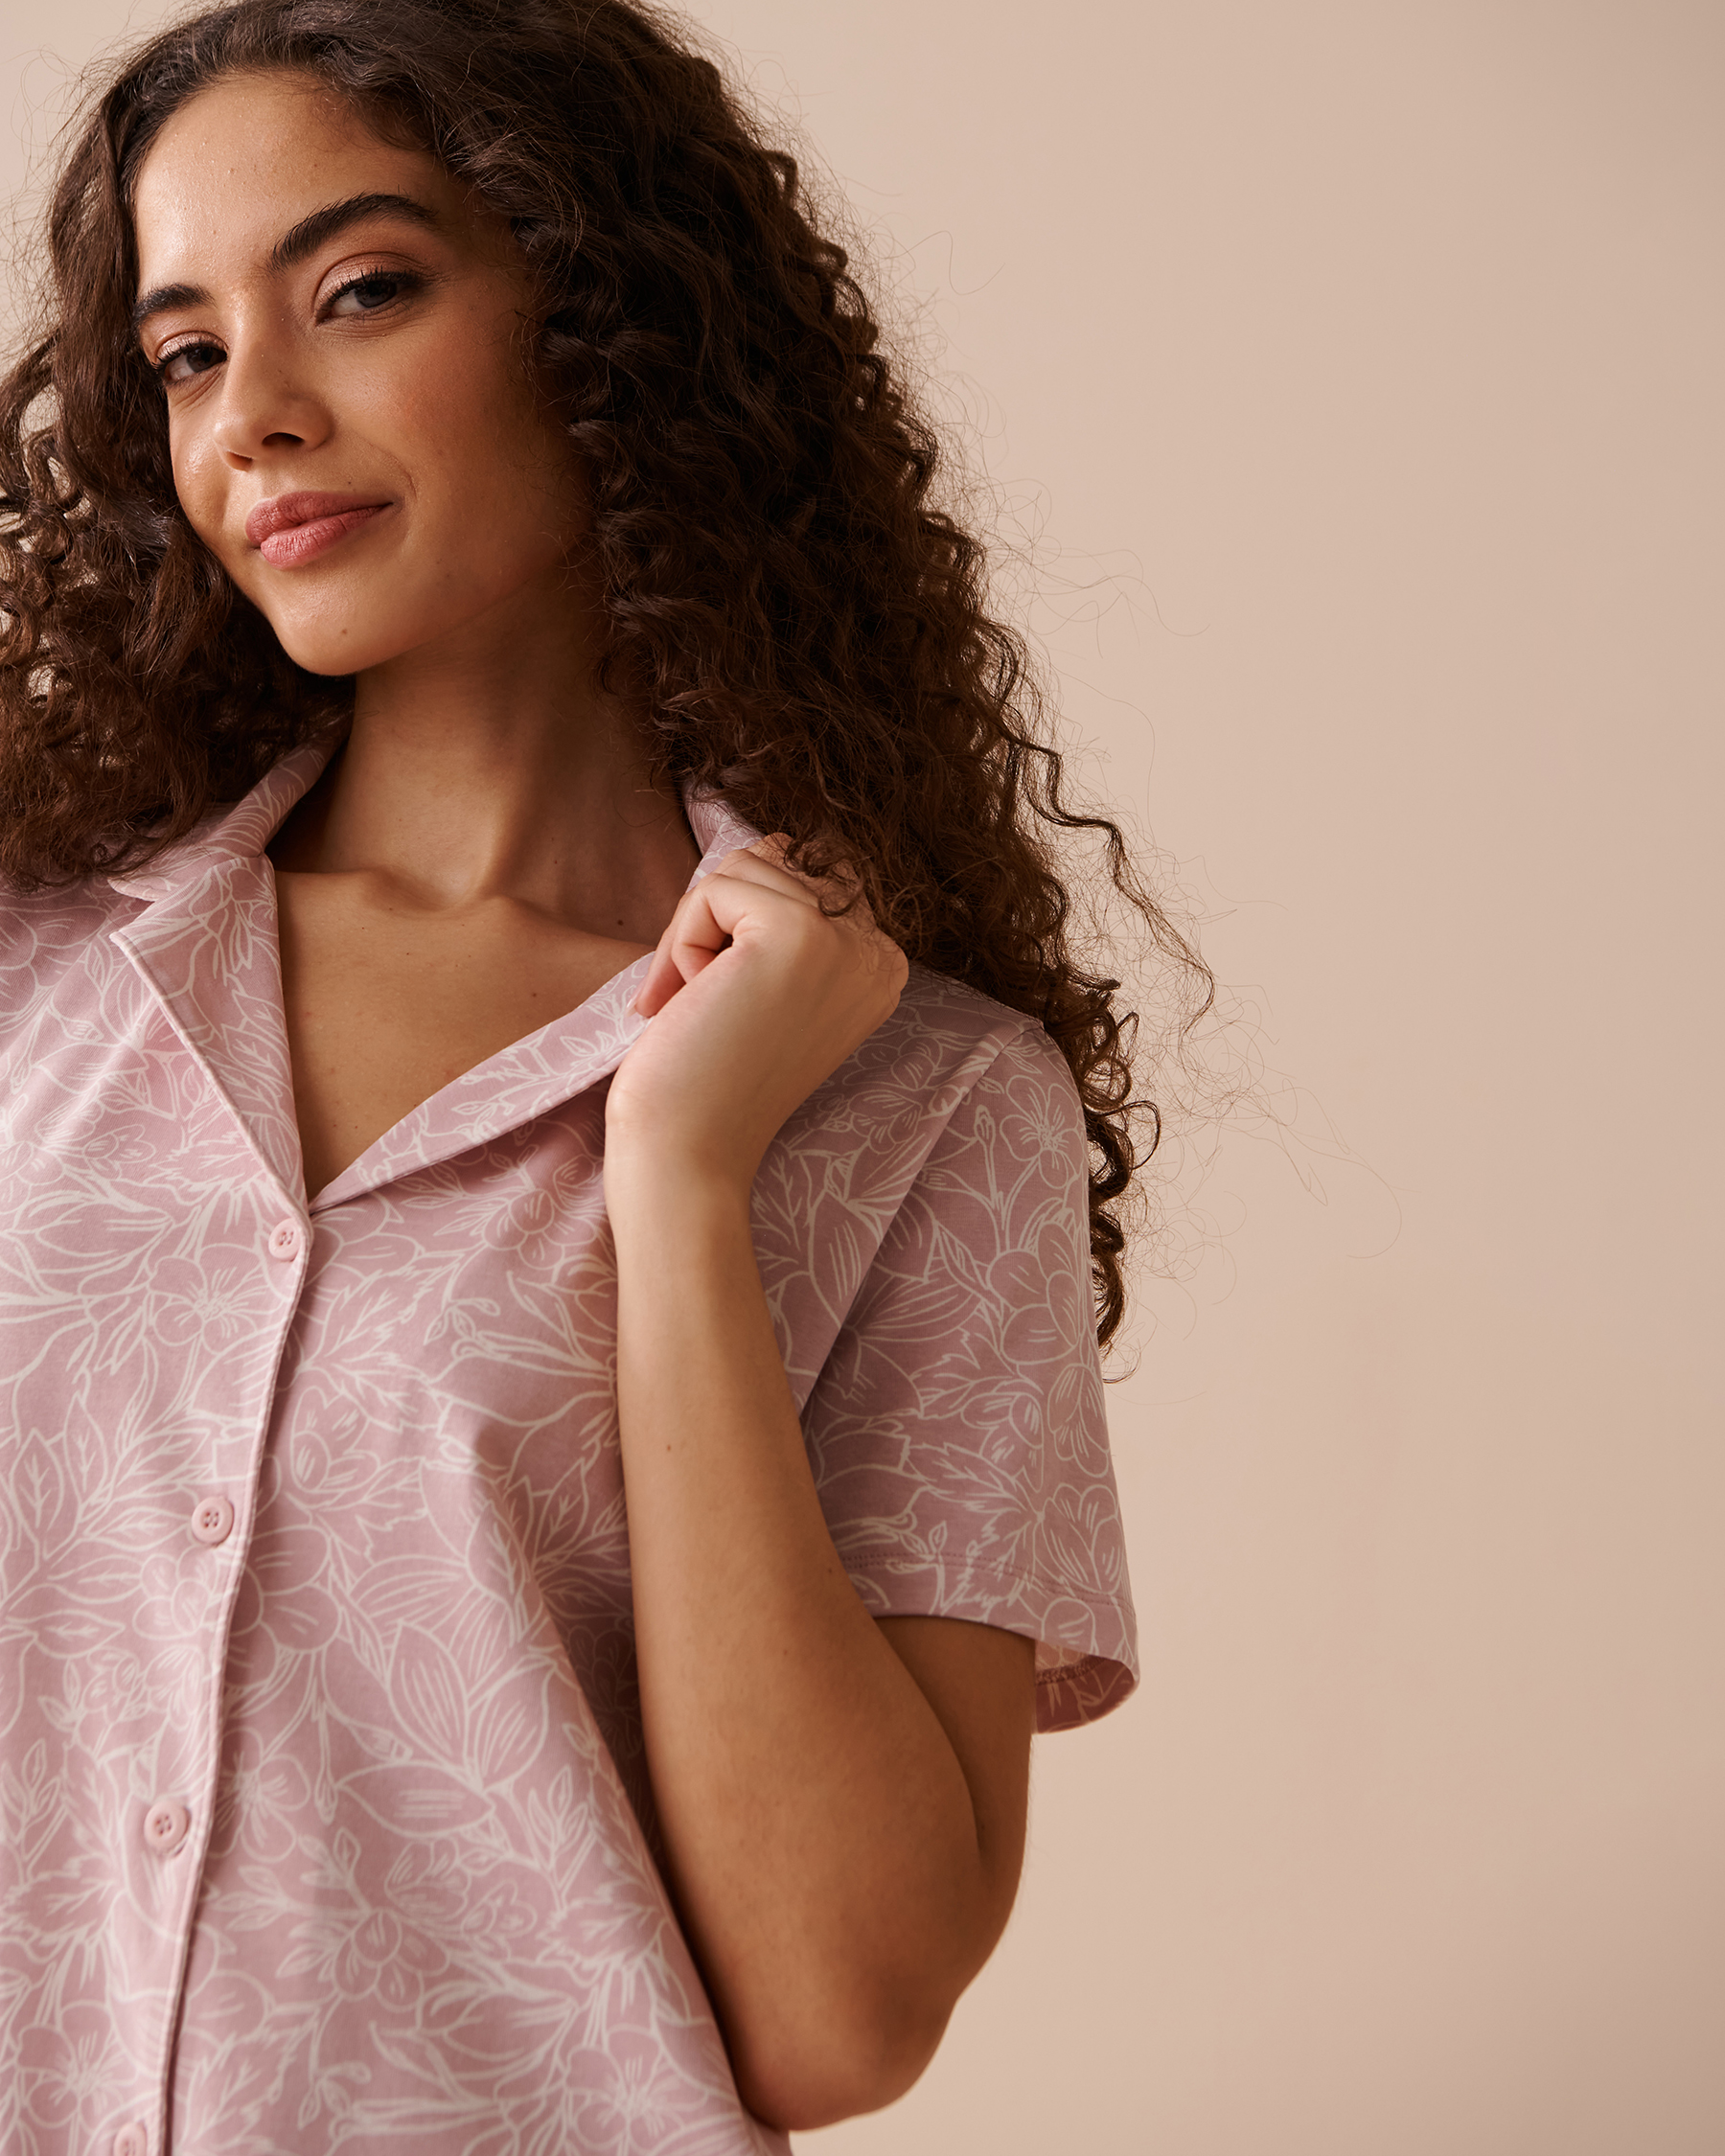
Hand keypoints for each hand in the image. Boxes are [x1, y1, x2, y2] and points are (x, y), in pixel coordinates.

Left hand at [604, 837, 907, 1200]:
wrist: (687, 1150)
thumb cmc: (707, 1075)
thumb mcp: (766, 984)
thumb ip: (785, 916)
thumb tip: (777, 839)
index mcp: (880, 965)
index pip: (804, 876)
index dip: (740, 926)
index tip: (728, 1006)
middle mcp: (879, 952)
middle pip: (773, 862)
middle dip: (715, 924)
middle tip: (705, 1008)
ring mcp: (846, 944)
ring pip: (741, 870)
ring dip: (694, 937)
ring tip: (702, 1007)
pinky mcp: (800, 936)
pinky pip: (715, 889)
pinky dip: (680, 945)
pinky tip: (691, 1003)